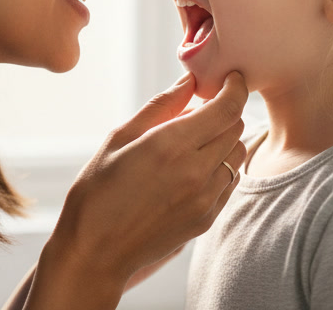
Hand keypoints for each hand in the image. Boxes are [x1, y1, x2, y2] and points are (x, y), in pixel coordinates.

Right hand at [27, 71, 248, 308]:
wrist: (95, 253)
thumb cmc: (97, 191)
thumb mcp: (119, 139)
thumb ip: (160, 106)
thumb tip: (189, 80)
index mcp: (170, 145)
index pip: (227, 107)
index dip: (235, 87)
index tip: (230, 79)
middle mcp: (195, 171)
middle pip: (236, 127)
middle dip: (224, 111)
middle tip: (202, 109)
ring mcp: (204, 199)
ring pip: (237, 155)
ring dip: (224, 140)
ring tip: (194, 141)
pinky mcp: (207, 219)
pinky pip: (229, 183)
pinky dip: (220, 168)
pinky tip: (192, 169)